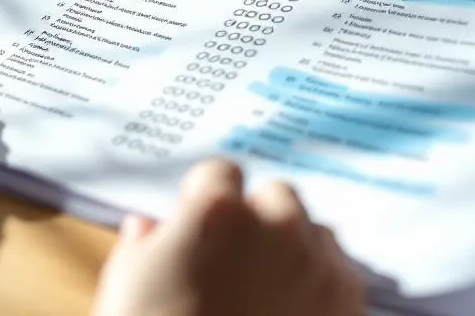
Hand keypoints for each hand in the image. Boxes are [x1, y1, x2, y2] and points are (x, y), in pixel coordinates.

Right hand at [93, 160, 364, 315]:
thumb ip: (142, 245)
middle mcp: (276, 227)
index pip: (220, 173)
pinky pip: (340, 275)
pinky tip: (293, 312)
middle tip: (235, 260)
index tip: (201, 221)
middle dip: (259, 220)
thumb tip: (148, 230)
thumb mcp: (126, 286)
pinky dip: (321, 286)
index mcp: (217, 213)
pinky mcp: (348, 303)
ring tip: (268, 290)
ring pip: (315, 233)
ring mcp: (317, 265)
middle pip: (277, 197)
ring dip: (296, 249)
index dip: (207, 199)